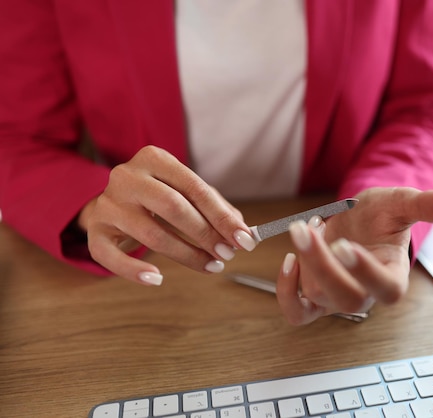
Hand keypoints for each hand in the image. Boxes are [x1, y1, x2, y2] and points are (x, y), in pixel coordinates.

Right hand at [78, 146, 257, 284]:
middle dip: (205, 234)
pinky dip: (134, 270)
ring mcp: (108, 203)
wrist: (111, 200)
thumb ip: (214, 207)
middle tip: (227, 254)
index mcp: (154, 159)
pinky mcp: (95, 230)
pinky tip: (157, 278)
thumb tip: (242, 231)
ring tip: (210, 266)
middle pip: (173, 207)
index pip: (195, 188)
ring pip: (151, 234)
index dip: (222, 216)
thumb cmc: (158, 196)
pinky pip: (111, 256)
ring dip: (186, 255)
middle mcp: (127, 176)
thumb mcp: (185, 191)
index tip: (244, 239)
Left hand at [275, 187, 432, 324]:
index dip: (365, 272)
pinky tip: (288, 261)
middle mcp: (366, 293)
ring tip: (302, 228)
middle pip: (347, 297)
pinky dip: (287, 294)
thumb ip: (424, 205)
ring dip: (305, 263)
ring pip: (319, 297)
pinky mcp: (315, 296)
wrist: (360, 221)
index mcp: (393, 276)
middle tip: (306, 229)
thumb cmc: (382, 216)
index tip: (346, 245)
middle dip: (323, 265)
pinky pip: (298, 312)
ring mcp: (337, 297)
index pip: (385, 288)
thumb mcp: (401, 204)